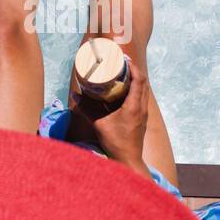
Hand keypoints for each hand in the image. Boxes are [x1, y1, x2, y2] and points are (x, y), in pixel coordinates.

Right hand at [71, 57, 149, 175]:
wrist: (128, 160)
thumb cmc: (115, 142)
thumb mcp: (99, 124)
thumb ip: (87, 109)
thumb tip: (75, 95)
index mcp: (134, 106)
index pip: (139, 80)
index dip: (133, 67)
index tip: (124, 59)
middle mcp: (142, 107)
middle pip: (144, 82)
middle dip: (134, 70)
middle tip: (122, 63)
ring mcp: (143, 113)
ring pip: (144, 90)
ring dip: (136, 80)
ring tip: (123, 74)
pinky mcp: (141, 118)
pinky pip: (142, 98)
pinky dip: (136, 90)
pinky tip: (125, 91)